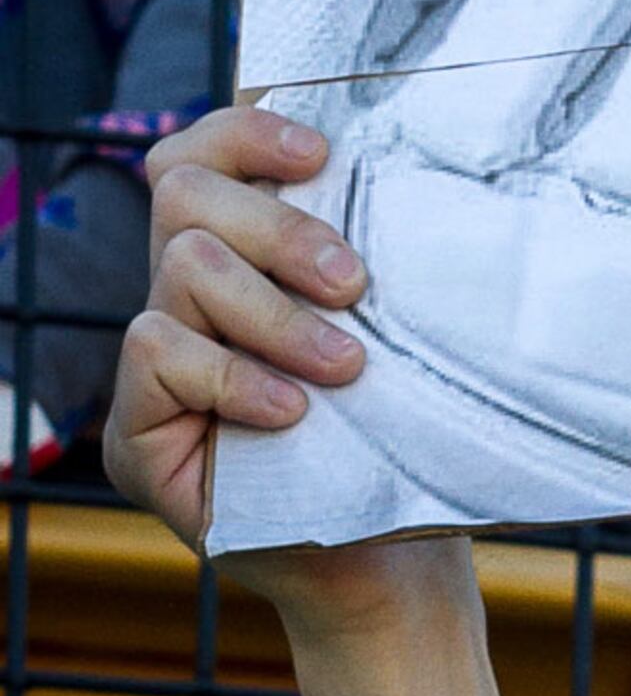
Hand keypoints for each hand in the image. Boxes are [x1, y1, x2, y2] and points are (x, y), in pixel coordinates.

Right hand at [103, 101, 381, 570]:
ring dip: (275, 314)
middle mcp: (187, 298)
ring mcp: (156, 365)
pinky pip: (158, 350)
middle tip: (356, 287)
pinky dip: (234, 375)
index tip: (323, 155)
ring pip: (185, 266)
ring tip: (345, 369)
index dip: (245, 132)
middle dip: (281, 228)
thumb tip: (428, 158)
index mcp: (243, 258)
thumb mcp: (401, 333)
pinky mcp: (137, 432)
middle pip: (185, 192)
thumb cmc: (405, 438)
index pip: (201, 153)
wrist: (392, 563)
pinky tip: (291, 412)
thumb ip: (382, 252)